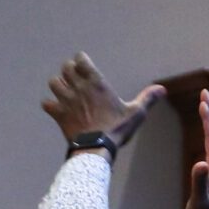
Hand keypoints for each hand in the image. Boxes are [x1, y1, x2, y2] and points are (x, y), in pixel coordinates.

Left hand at [41, 53, 163, 150]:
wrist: (97, 149)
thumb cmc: (117, 129)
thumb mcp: (135, 113)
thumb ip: (147, 98)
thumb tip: (162, 89)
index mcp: (96, 83)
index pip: (81, 59)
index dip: (81, 61)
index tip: (85, 67)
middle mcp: (79, 88)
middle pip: (65, 68)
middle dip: (68, 71)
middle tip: (75, 80)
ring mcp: (66, 100)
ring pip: (53, 83)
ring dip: (58, 86)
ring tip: (65, 93)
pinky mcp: (58, 114)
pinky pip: (46, 104)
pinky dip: (49, 105)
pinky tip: (56, 109)